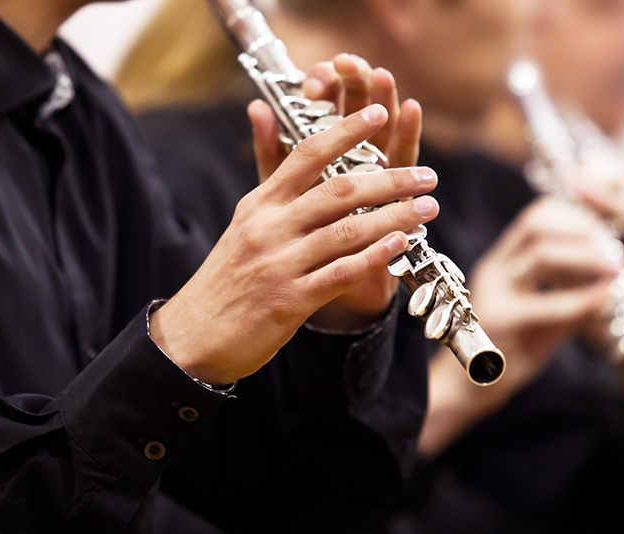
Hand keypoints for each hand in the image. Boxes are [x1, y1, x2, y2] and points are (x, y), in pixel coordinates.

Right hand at [150, 103, 438, 385]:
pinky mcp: (289, 300)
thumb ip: (268, 171)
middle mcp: (270, 227)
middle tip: (427, 175)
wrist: (196, 334)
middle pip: (339, 191)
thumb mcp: (244, 219)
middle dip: (390, 179)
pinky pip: (340, 274)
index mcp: (261, 204)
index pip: (306, 154)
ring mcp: (280, 264)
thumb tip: (262, 108)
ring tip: (428, 208)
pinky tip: (401, 245)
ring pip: (347, 231)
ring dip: (394, 217)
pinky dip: (374, 257)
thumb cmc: (230, 275)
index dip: (345, 130)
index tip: (379, 113)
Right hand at [418, 198, 617, 456]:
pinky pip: (549, 304)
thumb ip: (572, 297)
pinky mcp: (502, 323)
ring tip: (617, 272)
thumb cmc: (509, 353)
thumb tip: (615, 283)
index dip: (577, 218)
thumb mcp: (545, 319)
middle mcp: (495, 270)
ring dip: (587, 258)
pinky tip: (606, 300)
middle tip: (617, 254)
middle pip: (538, 223)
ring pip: (541, 255)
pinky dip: (583, 299)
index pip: (538, 216)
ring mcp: (494, 293)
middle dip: (584, 232)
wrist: (468, 391)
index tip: (609, 236)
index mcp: (502, 262)